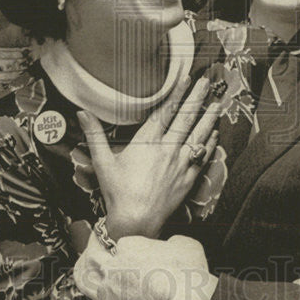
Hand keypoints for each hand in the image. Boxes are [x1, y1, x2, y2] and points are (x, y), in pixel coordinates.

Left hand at [74, 234, 212, 299]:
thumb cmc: (188, 279)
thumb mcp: (186, 245)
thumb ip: (171, 242)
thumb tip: (172, 245)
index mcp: (129, 246)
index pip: (120, 245)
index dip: (127, 251)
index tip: (133, 257)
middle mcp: (112, 267)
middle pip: (93, 259)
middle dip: (94, 257)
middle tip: (98, 259)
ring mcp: (107, 293)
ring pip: (91, 285)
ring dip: (97, 284)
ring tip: (100, 285)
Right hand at [76, 76, 220, 238]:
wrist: (136, 222)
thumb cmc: (118, 192)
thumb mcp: (102, 161)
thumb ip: (94, 134)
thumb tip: (81, 112)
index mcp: (147, 142)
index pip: (165, 111)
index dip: (177, 93)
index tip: (185, 78)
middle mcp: (168, 149)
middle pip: (186, 118)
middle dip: (197, 97)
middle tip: (207, 82)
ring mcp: (181, 163)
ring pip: (199, 134)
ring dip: (209, 117)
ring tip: (217, 102)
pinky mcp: (188, 178)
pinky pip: (203, 156)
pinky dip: (210, 142)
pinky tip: (215, 133)